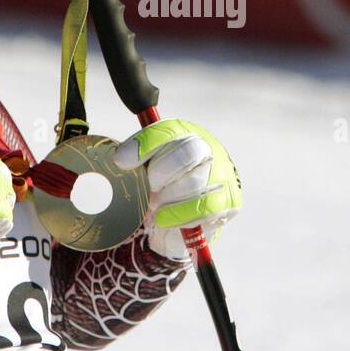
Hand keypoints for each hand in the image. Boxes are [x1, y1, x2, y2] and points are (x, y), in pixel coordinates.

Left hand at [113, 119, 241, 260]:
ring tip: (156, 205)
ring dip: (168, 199)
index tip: (121, 161)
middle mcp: (207, 148)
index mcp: (183, 133)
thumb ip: (134, 158)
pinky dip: (178, 217)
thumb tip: (120, 159)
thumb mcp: (144, 166)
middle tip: (150, 187)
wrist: (181, 216)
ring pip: (194, 184)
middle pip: (187, 152)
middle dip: (160, 173)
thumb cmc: (160, 184)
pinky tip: (165, 218)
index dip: (144, 145)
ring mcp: (222, 175)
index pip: (166, 132)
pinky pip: (203, 210)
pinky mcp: (229, 201)